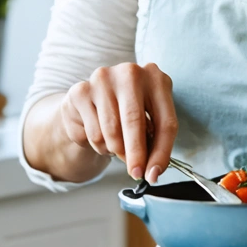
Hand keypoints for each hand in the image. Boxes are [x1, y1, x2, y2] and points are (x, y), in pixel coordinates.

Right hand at [59, 62, 176, 182]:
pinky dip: (99, 145)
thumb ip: (154, 144)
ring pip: (111, 131)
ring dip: (115, 149)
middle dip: (136, 154)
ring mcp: (103, 79)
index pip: (165, 121)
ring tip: (117, 146)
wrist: (92, 102)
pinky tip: (101, 135)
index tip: (154, 174)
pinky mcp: (81, 91)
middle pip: (134, 121)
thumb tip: (153, 172)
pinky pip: (93, 132)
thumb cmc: (127, 113)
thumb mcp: (149, 122)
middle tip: (135, 173)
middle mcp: (130, 73)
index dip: (161, 152)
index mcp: (156, 78)